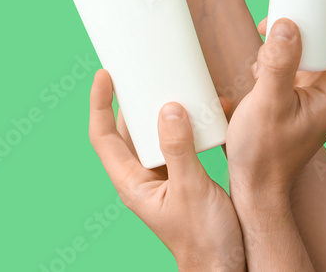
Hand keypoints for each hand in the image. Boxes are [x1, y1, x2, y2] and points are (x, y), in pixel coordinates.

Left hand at [89, 70, 244, 270]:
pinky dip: (186, 127)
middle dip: (132, 101)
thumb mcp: (192, 189)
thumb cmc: (205, 239)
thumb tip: (167, 108)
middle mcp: (141, 179)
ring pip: (152, 137)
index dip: (99, 104)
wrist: (226, 268)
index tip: (104, 75)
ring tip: (173, 87)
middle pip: (126, 132)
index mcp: (131, 183)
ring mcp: (160, 180)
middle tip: (142, 73)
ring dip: (161, 112)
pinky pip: (176, 145)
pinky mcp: (181, 180)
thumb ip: (178, 149)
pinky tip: (204, 114)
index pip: (103, 136)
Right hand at [226, 0, 325, 200]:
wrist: (255, 187)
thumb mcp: (267, 103)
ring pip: (318, 49)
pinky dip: (282, 50)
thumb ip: (278, 63)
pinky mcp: (300, 97)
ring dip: (297, 32)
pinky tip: (260, 56)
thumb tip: (286, 23)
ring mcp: (318, 96)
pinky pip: (299, 62)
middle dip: (323, 12)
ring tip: (268, 28)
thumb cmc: (263, 154)